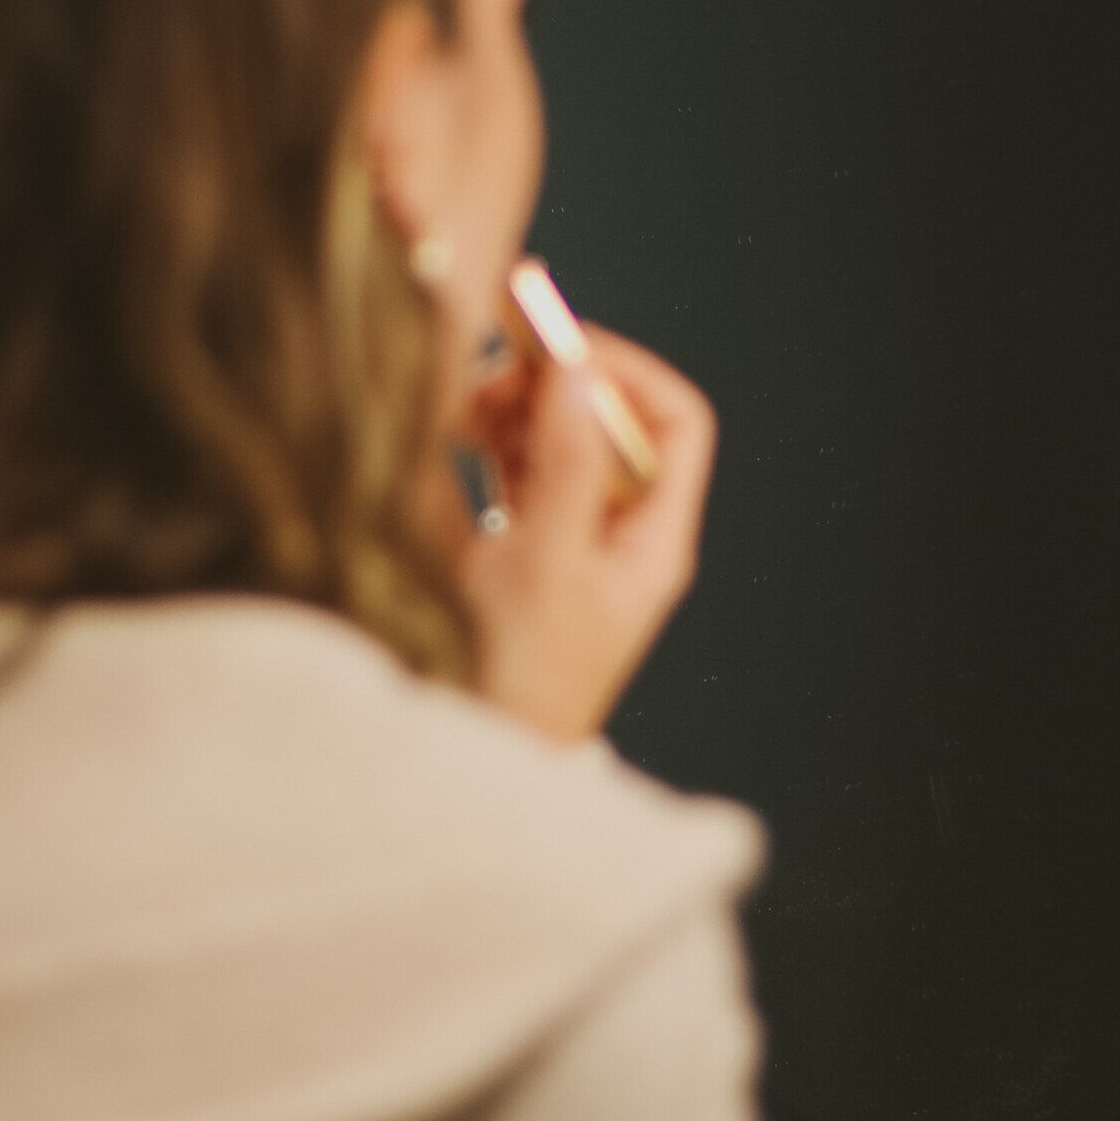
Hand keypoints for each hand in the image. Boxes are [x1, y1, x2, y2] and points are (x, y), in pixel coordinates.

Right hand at [459, 325, 715, 744]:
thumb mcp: (541, 565)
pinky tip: (444, 445)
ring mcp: (569, 551)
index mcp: (651, 544)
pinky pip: (515, 481)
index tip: (553, 346)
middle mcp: (620, 542)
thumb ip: (561, 465)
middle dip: (553, 387)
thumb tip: (578, 373)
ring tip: (457, 409)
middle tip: (488, 374)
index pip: (674, 423)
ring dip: (512, 414)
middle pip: (610, 426)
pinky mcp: (519, 564)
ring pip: (556, 447)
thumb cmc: (511, 686)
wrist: (458, 774)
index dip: (622, 370)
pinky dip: (485, 451)